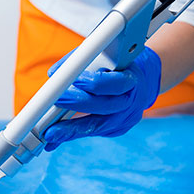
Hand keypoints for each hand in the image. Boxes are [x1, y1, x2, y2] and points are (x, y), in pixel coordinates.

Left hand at [42, 47, 161, 149]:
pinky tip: (58, 137)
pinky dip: (75, 133)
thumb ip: (79, 61)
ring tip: (50, 135)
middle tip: (51, 106)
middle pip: (101, 107)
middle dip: (74, 105)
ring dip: (70, 131)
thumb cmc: (118, 65)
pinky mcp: (118, 129)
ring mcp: (125, 119)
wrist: (143, 81)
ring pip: (96, 126)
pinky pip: (95, 132)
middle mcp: (129, 101)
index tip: (67, 83)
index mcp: (130, 79)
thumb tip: (54, 74)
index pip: (109, 83)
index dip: (88, 83)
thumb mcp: (103, 55)